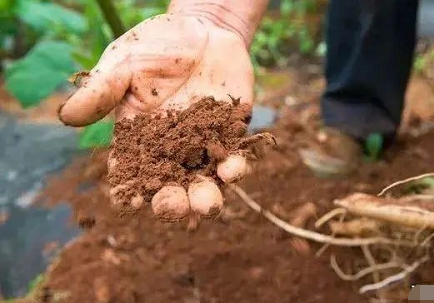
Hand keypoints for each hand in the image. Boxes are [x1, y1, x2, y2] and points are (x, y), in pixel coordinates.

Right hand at [58, 13, 253, 219]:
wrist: (202, 30)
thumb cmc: (155, 47)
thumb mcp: (123, 63)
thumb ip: (101, 90)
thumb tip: (65, 115)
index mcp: (137, 140)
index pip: (129, 174)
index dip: (129, 192)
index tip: (131, 201)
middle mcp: (170, 152)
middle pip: (169, 189)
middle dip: (171, 204)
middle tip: (172, 206)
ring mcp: (202, 147)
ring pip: (203, 184)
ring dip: (206, 199)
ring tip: (206, 204)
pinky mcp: (229, 137)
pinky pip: (232, 160)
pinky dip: (234, 168)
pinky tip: (232, 169)